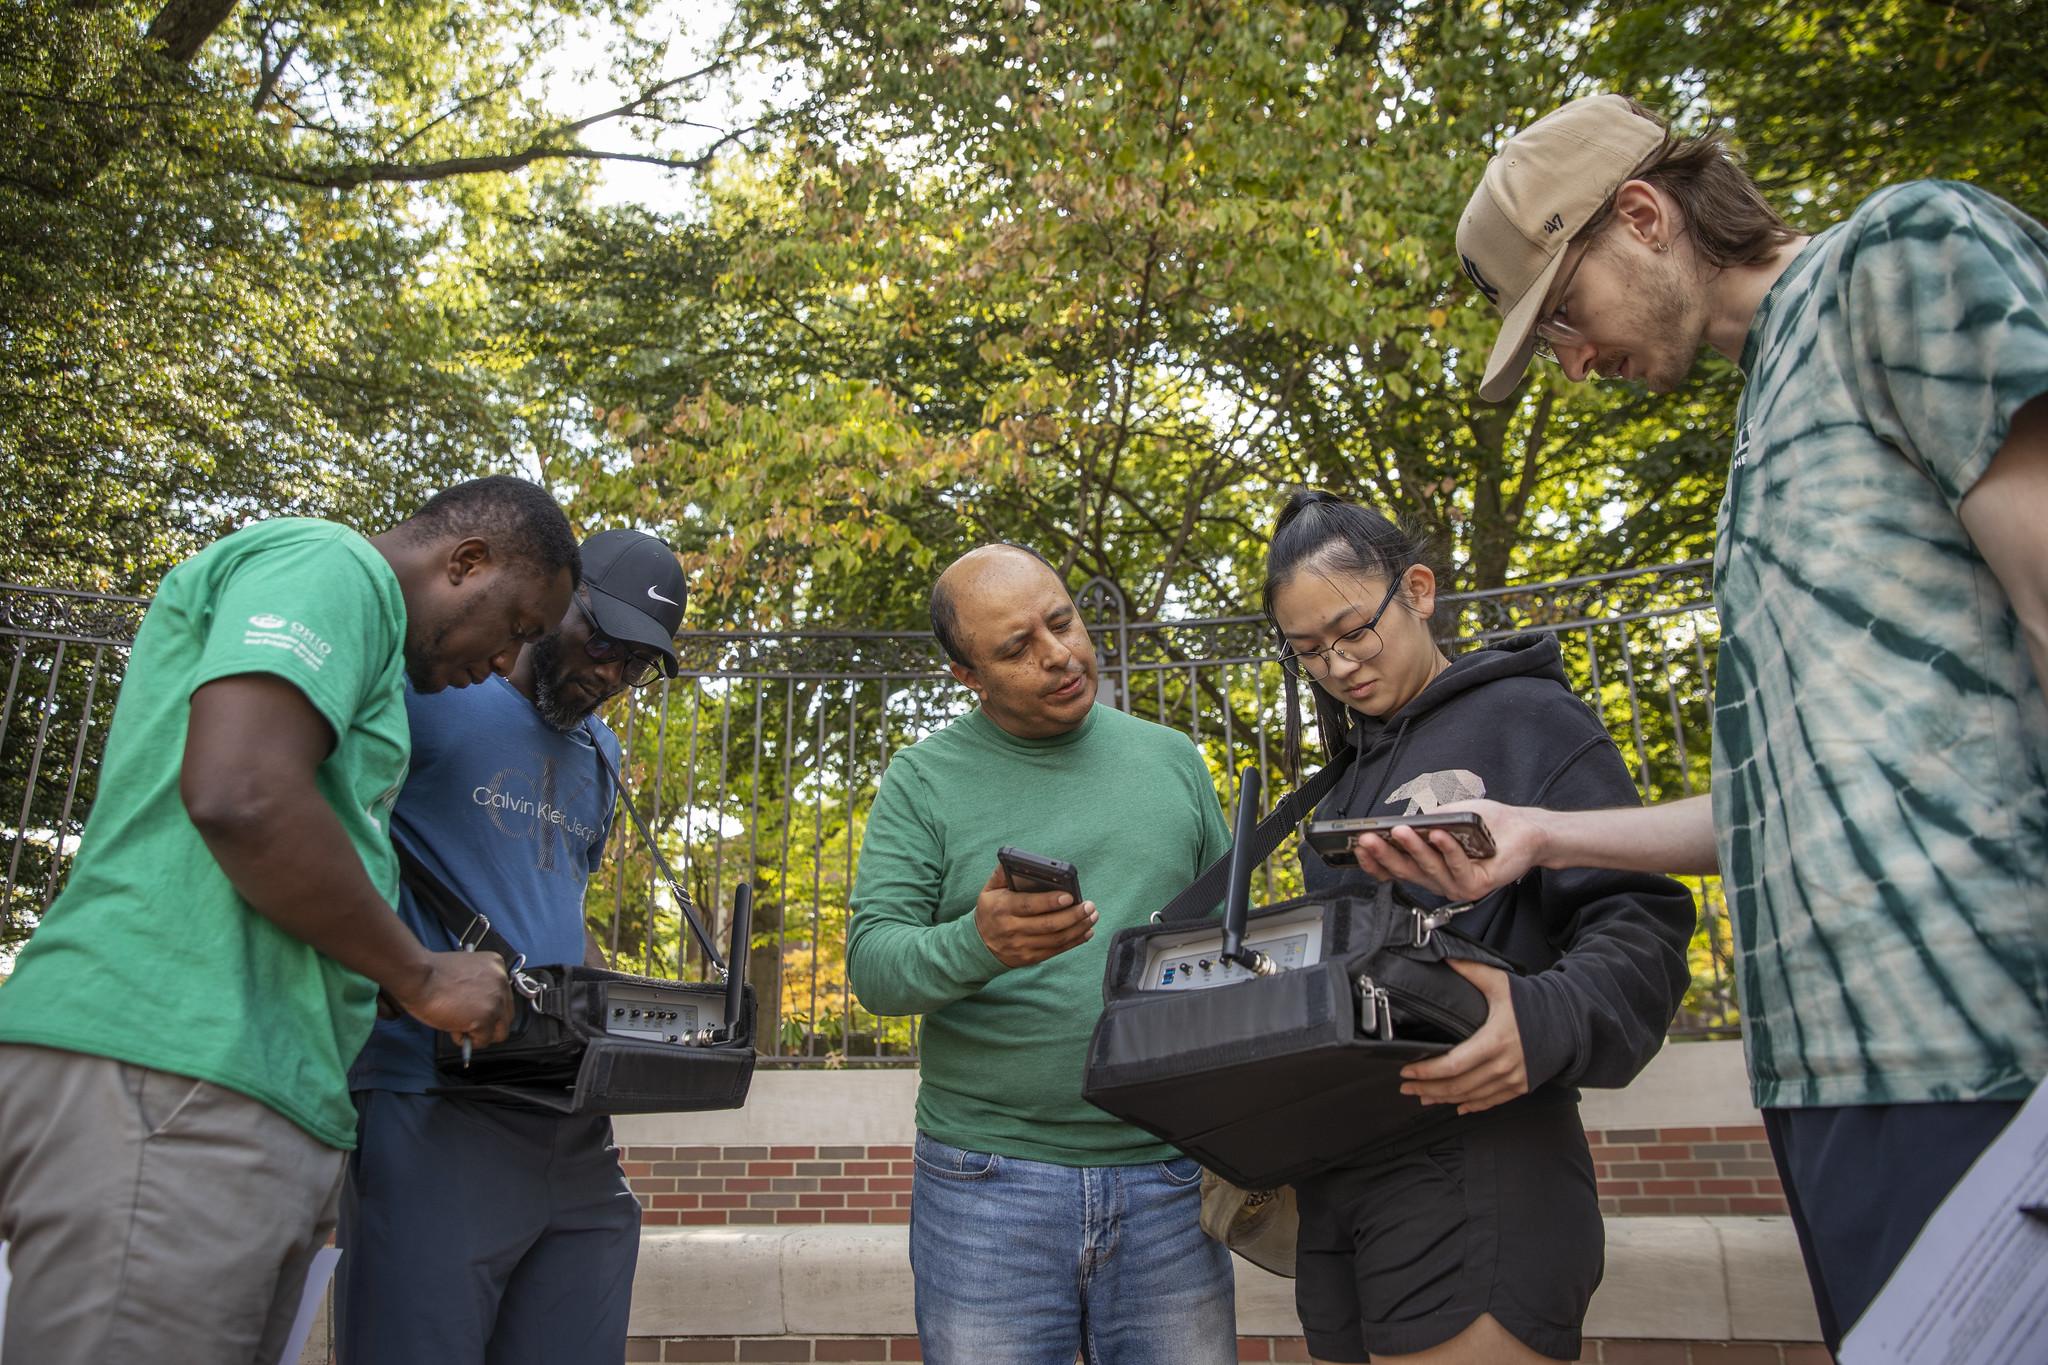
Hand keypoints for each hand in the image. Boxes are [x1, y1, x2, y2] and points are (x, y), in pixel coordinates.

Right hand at [392, 950, 516, 1050]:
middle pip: (506, 1016)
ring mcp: (496, 1001)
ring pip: (499, 1032)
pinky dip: (467, 1041)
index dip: (488, 1009)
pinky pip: (482, 1041)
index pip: (504, 996)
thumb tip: (478, 1008)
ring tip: (460, 1028)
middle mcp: (502, 982)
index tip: (476, 1013)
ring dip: (480, 1035)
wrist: (418, 977)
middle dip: (488, 1025)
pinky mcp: (485, 1018)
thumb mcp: (464, 972)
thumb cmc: (431, 973)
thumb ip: (478, 987)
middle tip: (469, 1026)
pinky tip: (453, 1029)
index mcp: (497, 965)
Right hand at [972, 864, 1096, 967]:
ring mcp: (1021, 946)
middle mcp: (1011, 929)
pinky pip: (1056, 950)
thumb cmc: (990, 910)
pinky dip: (1074, 941)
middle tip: (1090, 906)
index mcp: (1002, 908)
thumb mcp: (989, 890)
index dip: (1050, 902)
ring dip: (1078, 928)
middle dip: (1072, 915)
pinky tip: (1086, 931)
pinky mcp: (1030, 958)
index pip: (1029, 905)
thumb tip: (1017, 859)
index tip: (1070, 896)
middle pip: (1047, 924)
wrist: (979, 945)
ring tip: (1092, 916)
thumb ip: (1002, 874)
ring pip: (1055, 939)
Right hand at [1351, 799, 1541, 901]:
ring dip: (1412, 847)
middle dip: (1384, 853)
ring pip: (1428, 868)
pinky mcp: (1476, 886)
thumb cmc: (1487, 824)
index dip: (1374, 861)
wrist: (1524, 830)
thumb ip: (1424, 823)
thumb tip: (1397, 824)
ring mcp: (1456, 885)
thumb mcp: (1447, 818)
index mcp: (1428, 866)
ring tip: (1399, 830)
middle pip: (1405, 870)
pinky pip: (1456, 867)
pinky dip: (1447, 849)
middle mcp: (1439, 880)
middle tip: (1366, 839)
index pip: (1395, 870)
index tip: (1356, 847)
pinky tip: (1438, 833)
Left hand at [1397, 959, 1527, 1115]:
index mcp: (1495, 1040)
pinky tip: (1456, 1106)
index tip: (1406, 1069)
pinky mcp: (1521, 1087)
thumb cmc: (1531, 1002)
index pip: (1454, 1064)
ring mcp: (1513, 1079)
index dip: (1427, 1070)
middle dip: (1428, 1088)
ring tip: (1422, 1095)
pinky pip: (1491, 1101)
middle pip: (1458, 1085)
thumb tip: (1443, 957)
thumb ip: (1471, 971)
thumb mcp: (1501, 983)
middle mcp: (1504, 1065)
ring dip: (1444, 1098)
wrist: (1567, 1021)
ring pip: (1471, 1097)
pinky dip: (1471, 1105)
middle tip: (1405, 1087)